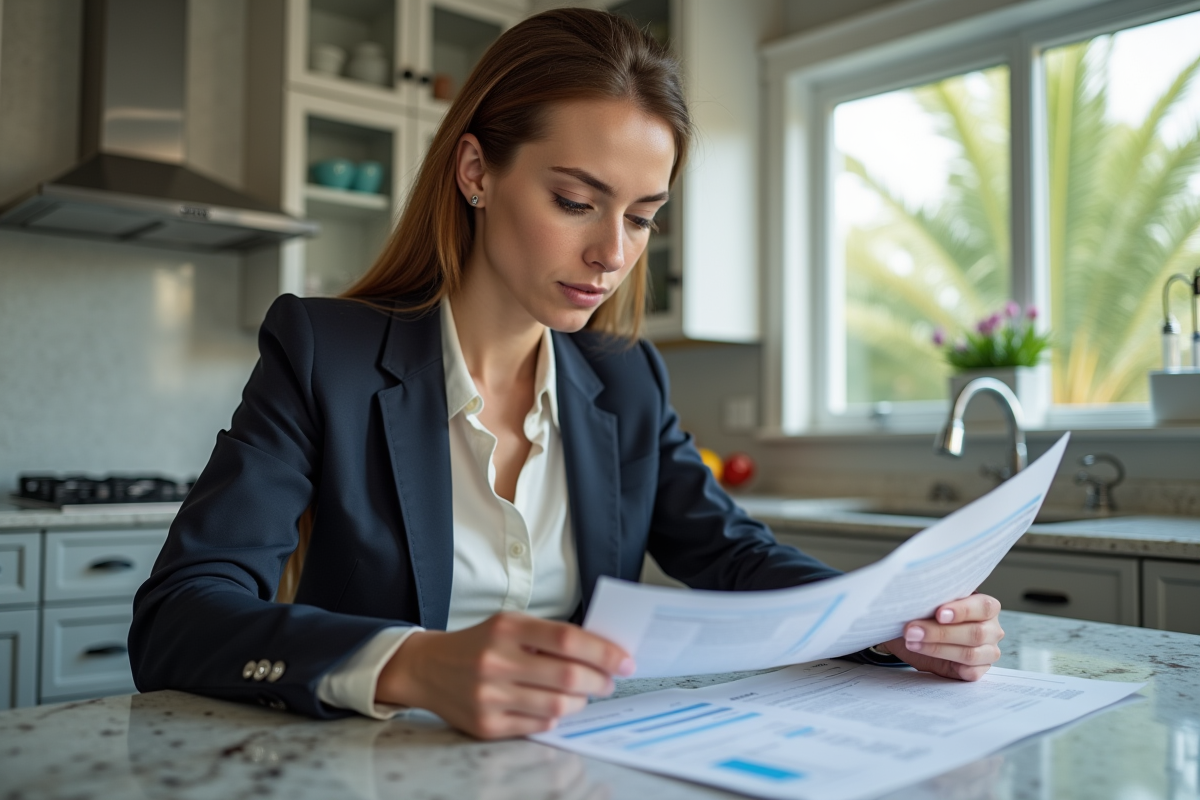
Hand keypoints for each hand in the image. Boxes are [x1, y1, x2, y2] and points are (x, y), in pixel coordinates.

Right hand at [376, 611, 634, 739]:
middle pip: (568, 677)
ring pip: (557, 706)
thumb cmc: (480, 643)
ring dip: (580, 702)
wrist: (427, 668)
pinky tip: (553, 707)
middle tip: (609, 682)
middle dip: (600, 681)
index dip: (603, 652)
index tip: (625, 661)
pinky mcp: (485, 724)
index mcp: (507, 629)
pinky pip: (537, 726)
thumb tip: (602, 652)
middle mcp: (496, 661)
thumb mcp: (511, 624)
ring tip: (582, 695)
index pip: (568, 640)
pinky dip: (554, 717)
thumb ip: (550, 636)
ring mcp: (489, 696)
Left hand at [880, 593, 1003, 680]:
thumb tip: (920, 599)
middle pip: (975, 633)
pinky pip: (971, 673)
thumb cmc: (927, 614)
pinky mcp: (979, 670)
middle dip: (940, 632)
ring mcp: (988, 651)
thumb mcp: (930, 604)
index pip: (984, 607)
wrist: (914, 635)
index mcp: (985, 606)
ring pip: (971, 654)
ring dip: (937, 649)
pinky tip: (931, 659)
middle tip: (913, 630)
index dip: (962, 611)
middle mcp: (991, 628)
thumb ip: (934, 601)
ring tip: (912, 642)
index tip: (939, 614)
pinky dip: (950, 666)